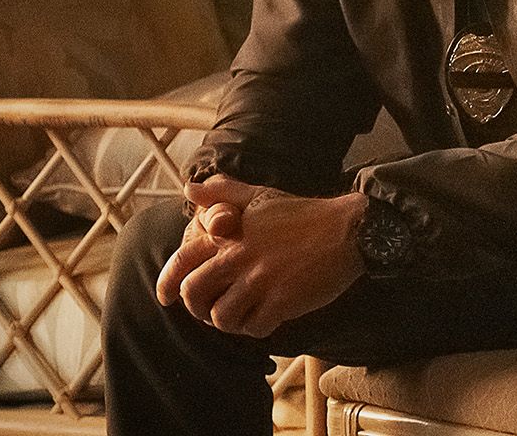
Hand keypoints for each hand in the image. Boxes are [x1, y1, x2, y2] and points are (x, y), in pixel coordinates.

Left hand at [157, 176, 368, 338]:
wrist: (350, 230)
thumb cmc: (305, 214)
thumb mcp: (261, 196)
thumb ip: (223, 193)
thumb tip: (189, 188)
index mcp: (230, 234)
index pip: (183, 260)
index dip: (167, 283)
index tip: (166, 298)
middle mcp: (240, 257)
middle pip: (194, 293)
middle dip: (197, 309)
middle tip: (211, 311)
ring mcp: (261, 280)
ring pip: (221, 316)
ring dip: (227, 322)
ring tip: (242, 316)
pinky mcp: (283, 300)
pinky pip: (254, 327)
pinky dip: (256, 329)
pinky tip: (267, 319)